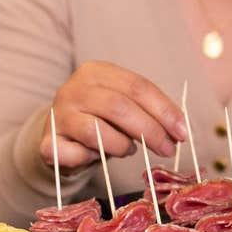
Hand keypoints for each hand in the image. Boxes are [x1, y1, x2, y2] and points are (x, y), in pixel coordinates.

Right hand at [42, 61, 186, 171]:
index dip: (164, 110)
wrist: (61, 136)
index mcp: (97, 71)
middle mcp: (74, 88)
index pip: (137, 86)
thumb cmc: (100, 119)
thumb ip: (148, 111)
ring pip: (97, 132)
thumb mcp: (124, 106)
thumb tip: (180, 129)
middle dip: (151, 131)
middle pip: (120, 107)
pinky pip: (77, 154)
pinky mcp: (48, 142)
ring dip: (122, 146)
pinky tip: (97, 157)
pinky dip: (93, 159)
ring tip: (129, 150)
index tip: (183, 132)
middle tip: (168, 149)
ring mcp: (58, 114)